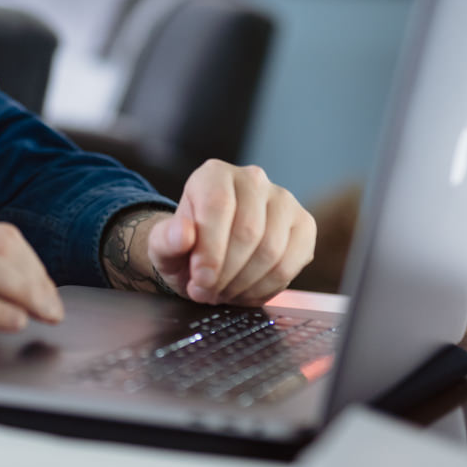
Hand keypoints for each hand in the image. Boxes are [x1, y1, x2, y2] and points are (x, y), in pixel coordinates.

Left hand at [145, 161, 314, 305]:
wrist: (209, 254)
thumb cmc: (186, 247)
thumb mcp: (163, 246)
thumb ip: (166, 239)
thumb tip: (183, 235)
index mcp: (214, 174)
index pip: (218, 207)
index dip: (210, 251)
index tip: (199, 280)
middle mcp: (253, 179)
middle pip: (248, 232)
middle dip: (226, 273)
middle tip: (208, 292)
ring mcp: (283, 200)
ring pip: (272, 250)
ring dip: (245, 283)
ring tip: (224, 292)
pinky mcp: (304, 225)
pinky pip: (292, 263)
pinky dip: (267, 288)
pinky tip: (246, 292)